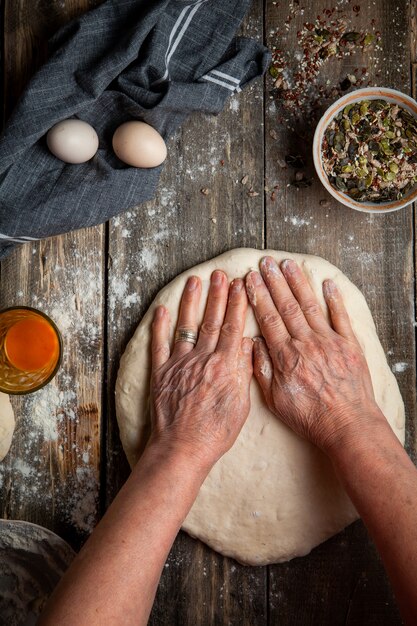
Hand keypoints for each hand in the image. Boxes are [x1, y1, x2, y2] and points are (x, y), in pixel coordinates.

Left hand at [149, 271, 252, 470]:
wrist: (183, 448)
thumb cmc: (216, 432)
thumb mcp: (241, 404)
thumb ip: (243, 371)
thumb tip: (247, 343)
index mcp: (225, 366)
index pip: (233, 327)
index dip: (237, 304)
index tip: (240, 285)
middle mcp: (203, 359)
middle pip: (212, 321)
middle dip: (218, 295)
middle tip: (220, 274)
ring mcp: (180, 364)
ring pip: (187, 326)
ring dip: (191, 302)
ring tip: (195, 281)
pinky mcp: (162, 373)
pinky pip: (160, 345)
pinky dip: (160, 326)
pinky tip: (162, 309)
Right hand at [245, 256, 382, 452]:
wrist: (347, 426)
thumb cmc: (310, 417)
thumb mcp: (275, 399)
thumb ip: (262, 369)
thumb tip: (254, 343)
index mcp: (286, 355)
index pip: (268, 318)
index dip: (258, 297)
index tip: (249, 279)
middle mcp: (307, 343)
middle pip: (287, 306)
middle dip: (274, 282)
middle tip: (265, 262)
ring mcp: (330, 342)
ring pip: (310, 306)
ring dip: (298, 283)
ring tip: (288, 264)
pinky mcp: (350, 346)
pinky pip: (341, 317)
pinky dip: (334, 299)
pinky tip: (327, 283)